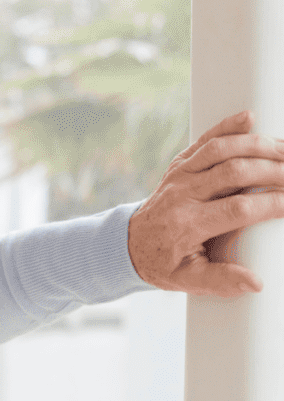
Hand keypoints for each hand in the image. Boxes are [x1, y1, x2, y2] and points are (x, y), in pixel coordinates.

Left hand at [128, 110, 283, 296]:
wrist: (130, 243)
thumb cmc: (163, 262)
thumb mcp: (187, 279)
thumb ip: (220, 281)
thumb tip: (255, 282)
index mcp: (187, 224)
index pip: (237, 209)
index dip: (271, 205)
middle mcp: (182, 194)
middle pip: (233, 172)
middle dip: (272, 170)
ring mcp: (179, 176)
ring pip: (219, 150)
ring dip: (256, 145)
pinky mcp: (179, 165)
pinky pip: (203, 141)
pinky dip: (226, 127)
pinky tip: (249, 117)